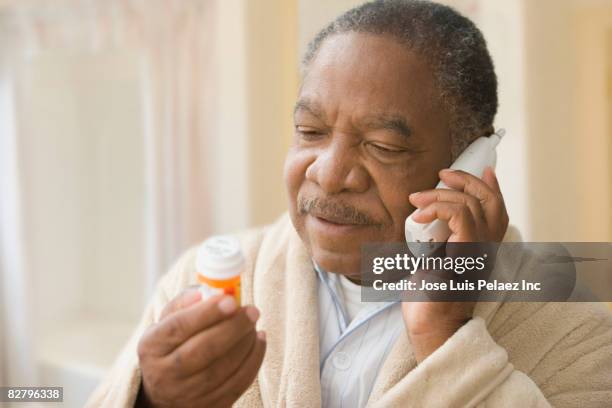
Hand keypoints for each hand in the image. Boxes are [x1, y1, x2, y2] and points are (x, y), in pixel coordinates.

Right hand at [136, 289, 265, 407]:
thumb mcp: (168, 321)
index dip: (206, 313)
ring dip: (245, 342)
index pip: (178, 327)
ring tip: (253, 323)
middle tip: (252, 310)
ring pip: (223, 369)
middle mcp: (164, 374)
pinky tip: (258, 340)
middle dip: (233, 327)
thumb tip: (206, 292)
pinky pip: (237, 384)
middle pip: (203, 350)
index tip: (231, 300)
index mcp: (151, 347)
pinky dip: (253, 360)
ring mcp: (185, 396)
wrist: (165, 392)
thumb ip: (186, 302)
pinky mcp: (208, 407)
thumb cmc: (172, 344)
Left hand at [402, 167, 508, 362]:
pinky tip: (419, 215)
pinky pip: (461, 215)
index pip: (497, 210)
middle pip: (489, 201)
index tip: (479, 171)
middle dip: (466, 180)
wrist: (430, 325)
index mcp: (481, 248)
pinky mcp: (464, 254)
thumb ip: (440, 240)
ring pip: (471, 204)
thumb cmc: (429, 298)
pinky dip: (438, 206)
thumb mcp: (434, 261)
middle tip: (441, 175)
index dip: (491, 187)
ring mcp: (478, 252)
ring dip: (440, 194)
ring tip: (416, 201)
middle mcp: (485, 248)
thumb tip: (432, 217)